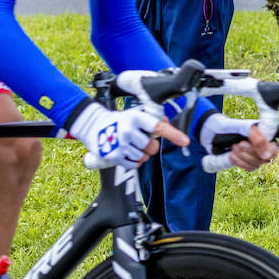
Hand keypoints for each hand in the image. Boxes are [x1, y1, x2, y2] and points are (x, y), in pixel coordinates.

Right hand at [69, 101, 187, 169]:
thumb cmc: (119, 120)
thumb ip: (152, 120)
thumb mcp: (135, 114)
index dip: (173, 134)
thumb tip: (167, 124)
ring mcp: (120, 145)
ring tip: (131, 145)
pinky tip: (126, 152)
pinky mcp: (113, 157)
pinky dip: (134, 161)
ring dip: (141, 154)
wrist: (93, 126)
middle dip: (150, 146)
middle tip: (141, 140)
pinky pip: (134, 165)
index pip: (158, 127)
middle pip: (152, 147)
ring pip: (143, 157)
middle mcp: (128, 131)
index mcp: (135, 117)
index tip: (185, 141)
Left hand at [200, 113, 278, 169]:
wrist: (215, 137)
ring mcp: (261, 155)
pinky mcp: (252, 164)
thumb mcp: (244, 128)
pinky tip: (233, 155)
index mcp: (271, 130)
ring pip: (260, 162)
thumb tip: (267, 156)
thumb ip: (257, 137)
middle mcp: (269, 143)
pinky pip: (251, 168)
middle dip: (256, 150)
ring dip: (244, 155)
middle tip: (241, 143)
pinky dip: (240, 162)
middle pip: (273, 152)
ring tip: (234, 146)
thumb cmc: (232, 128)